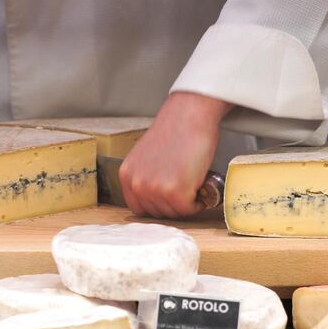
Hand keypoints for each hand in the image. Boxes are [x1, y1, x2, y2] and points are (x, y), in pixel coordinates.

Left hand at [119, 92, 232, 217]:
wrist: (189, 115)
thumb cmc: (175, 131)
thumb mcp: (147, 157)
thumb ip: (146, 177)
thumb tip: (157, 197)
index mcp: (127, 175)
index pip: (139, 208)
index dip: (159, 204)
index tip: (171, 197)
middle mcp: (137, 184)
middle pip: (157, 213)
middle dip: (173, 203)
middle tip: (187, 186)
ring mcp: (154, 189)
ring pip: (174, 213)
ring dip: (187, 202)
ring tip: (193, 182)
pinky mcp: (174, 192)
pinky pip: (189, 210)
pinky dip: (198, 202)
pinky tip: (199, 184)